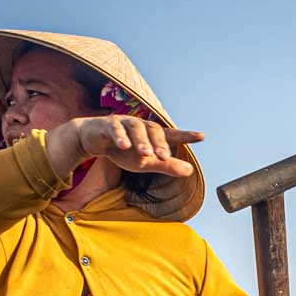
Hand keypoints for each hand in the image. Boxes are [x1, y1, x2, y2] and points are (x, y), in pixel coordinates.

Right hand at [53, 116, 202, 178]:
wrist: (94, 139)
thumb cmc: (124, 151)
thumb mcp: (146, 163)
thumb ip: (166, 166)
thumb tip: (190, 172)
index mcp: (152, 135)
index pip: (171, 134)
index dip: (186, 135)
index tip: (201, 136)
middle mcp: (140, 126)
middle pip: (154, 130)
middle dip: (159, 143)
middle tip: (164, 157)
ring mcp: (124, 123)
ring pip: (135, 128)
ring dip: (142, 141)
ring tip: (146, 155)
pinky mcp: (107, 125)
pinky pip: (115, 129)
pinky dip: (120, 136)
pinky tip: (124, 146)